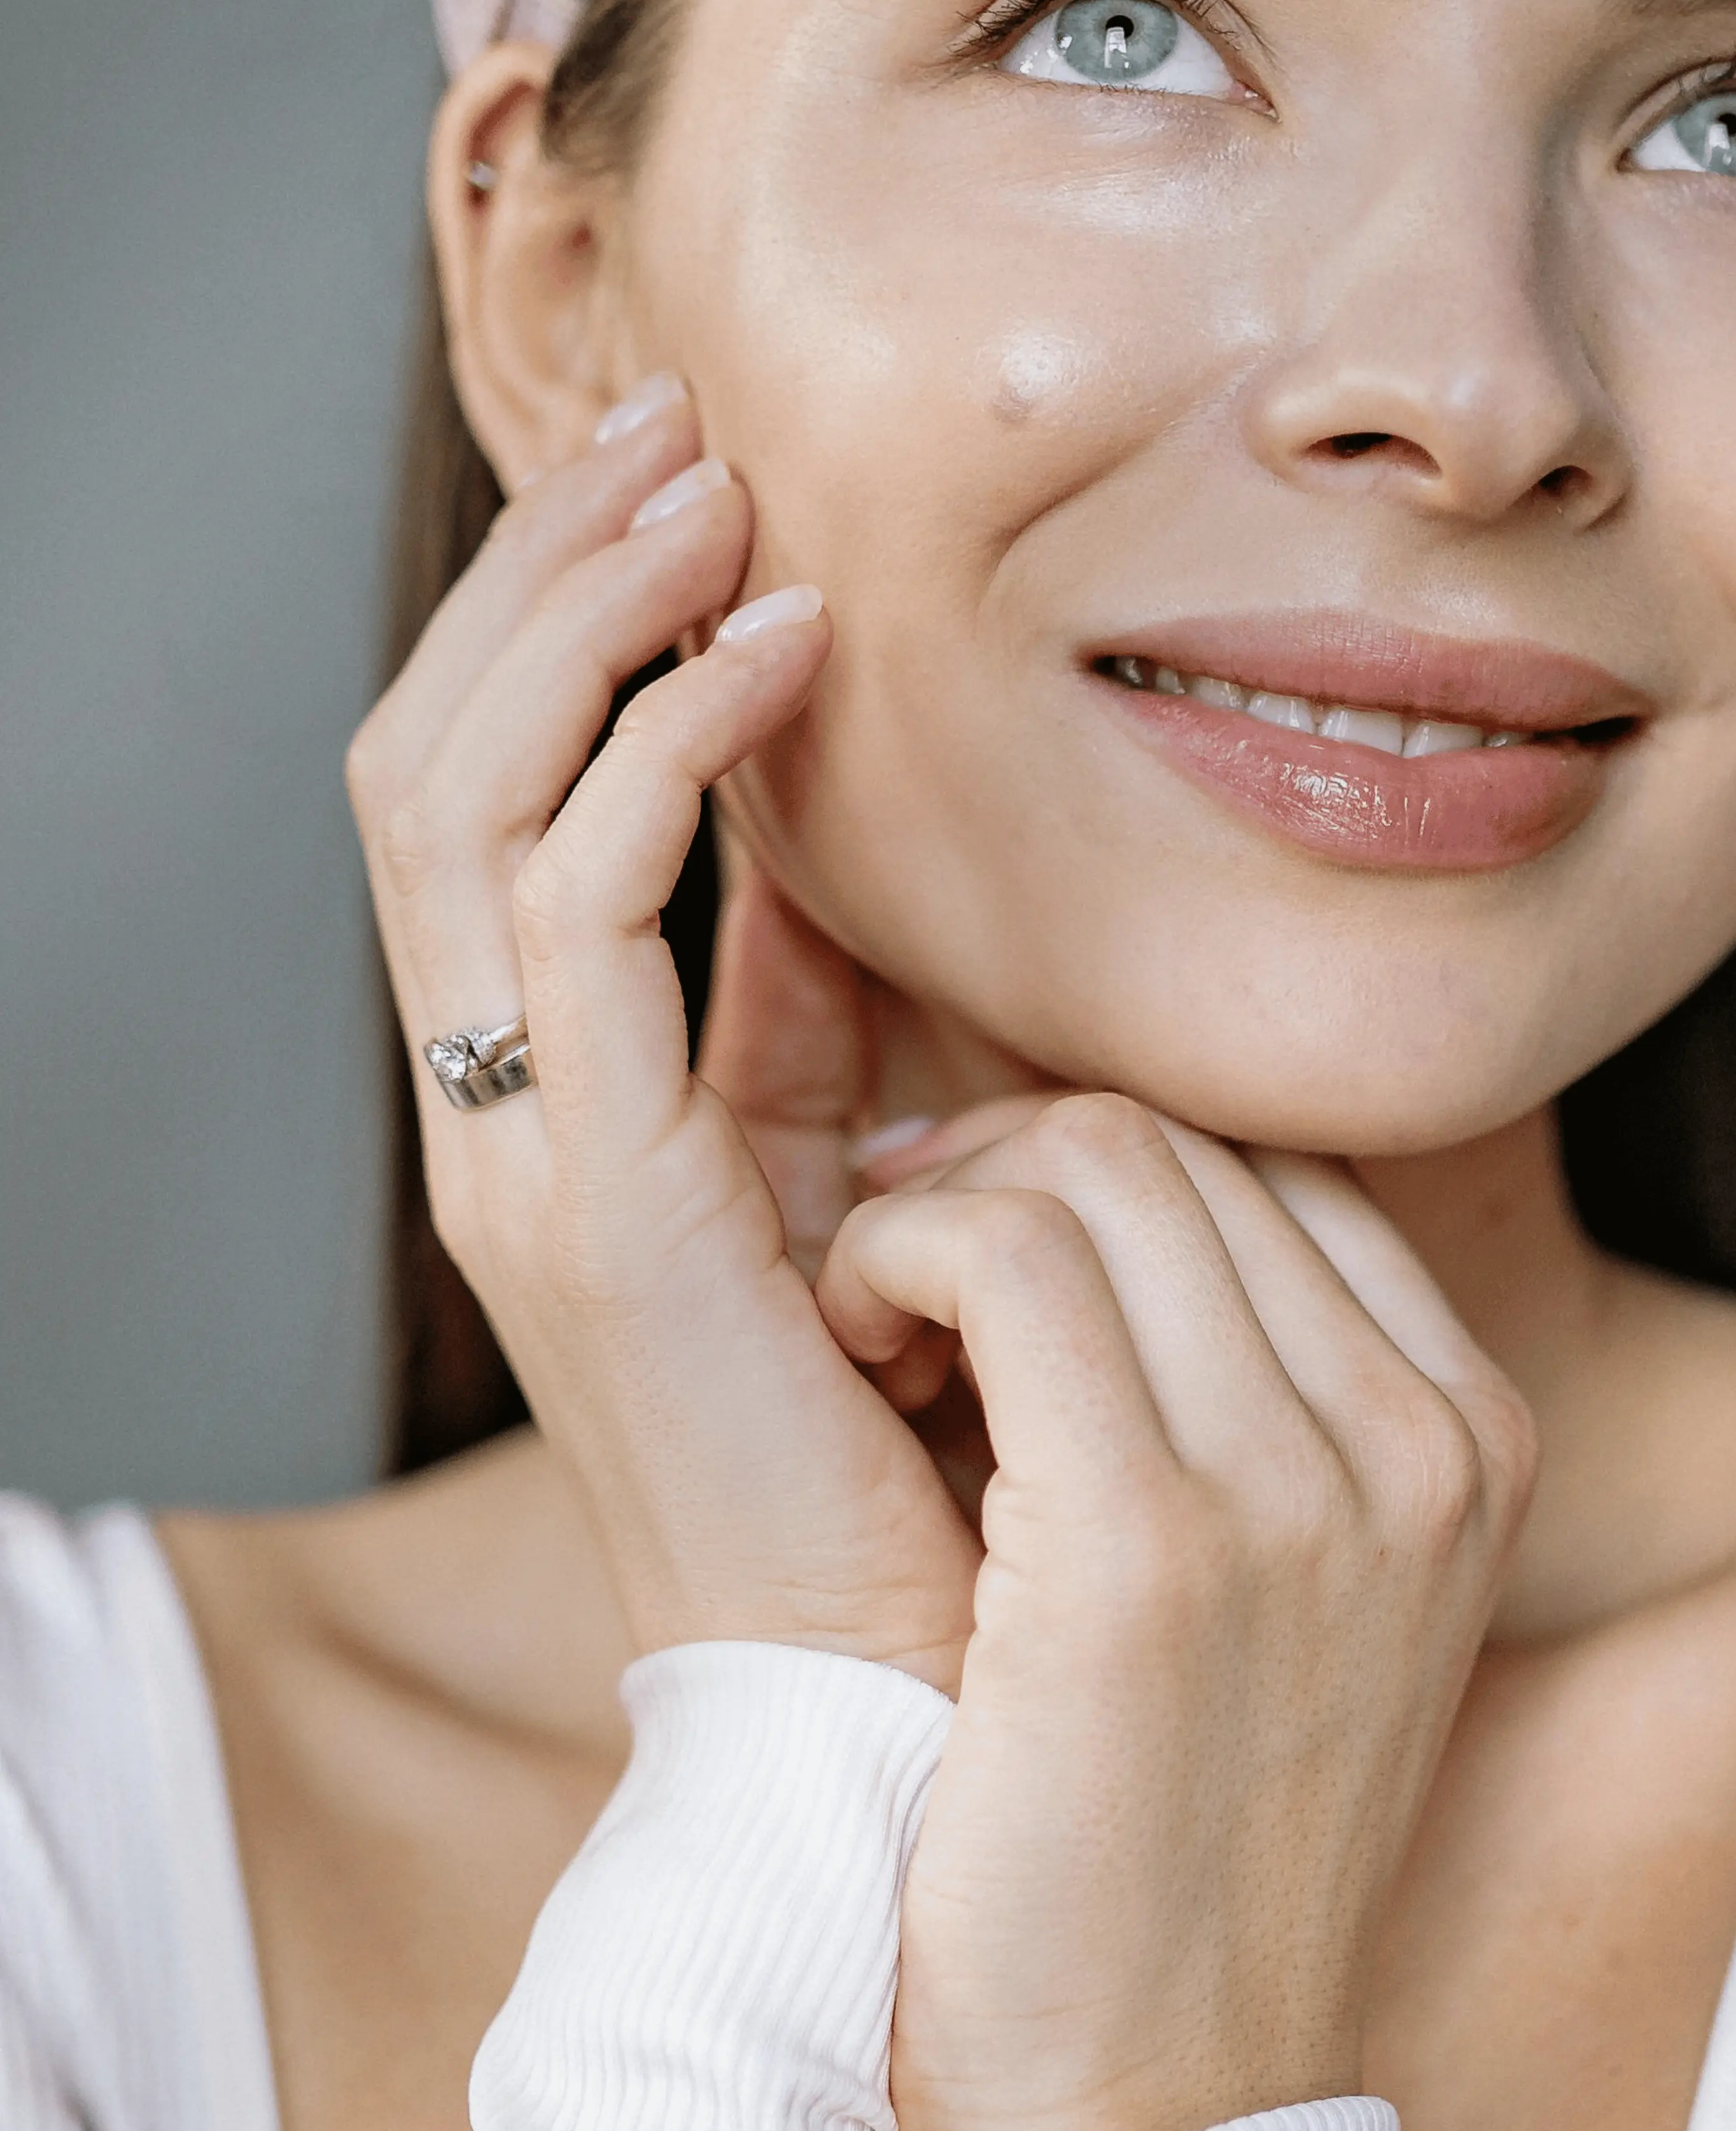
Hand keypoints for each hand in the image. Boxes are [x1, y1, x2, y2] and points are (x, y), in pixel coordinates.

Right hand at [347, 379, 978, 1684]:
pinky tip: (779, 661)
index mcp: (544, 1099)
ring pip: (458, 803)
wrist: (907, 1700)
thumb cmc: (911, 1439)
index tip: (691, 482)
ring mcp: (517, 1157)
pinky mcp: (594, 1205)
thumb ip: (809, 1007)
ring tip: (715, 495)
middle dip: (544, 571)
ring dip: (581, 618)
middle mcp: (492, 1115)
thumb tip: (828, 831)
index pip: (477, 797)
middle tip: (679, 430)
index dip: (557, 618)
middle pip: (428, 761)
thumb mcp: (847, 1165)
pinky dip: (661, 753)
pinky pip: (573, 912)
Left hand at [822, 1097, 1538, 2130]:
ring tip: (866, 1327)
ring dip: (934, 1209)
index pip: (1273, 1163)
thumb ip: (1269, 1403)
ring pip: (1091, 1163)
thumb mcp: (1303, 1601)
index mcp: (1472, 1437)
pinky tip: (844, 1344)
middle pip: (1177, 1141)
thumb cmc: (1173, 1853)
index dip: (1098, 1168)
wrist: (1153, 2116)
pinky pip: (1003, 1262)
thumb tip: (1114, 1206)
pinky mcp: (1151, 1545)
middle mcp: (1422, 1441)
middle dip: (1000, 1168)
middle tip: (889, 1274)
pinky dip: (890, 1259)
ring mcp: (1309, 1488)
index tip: (977, 1244)